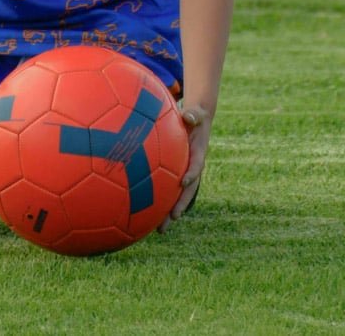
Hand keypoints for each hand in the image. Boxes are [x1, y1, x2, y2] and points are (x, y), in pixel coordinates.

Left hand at [160, 104, 210, 229]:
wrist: (197, 123)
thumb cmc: (193, 118)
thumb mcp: (195, 115)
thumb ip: (193, 115)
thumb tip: (188, 115)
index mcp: (198, 154)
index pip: (196, 165)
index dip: (191, 173)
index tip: (183, 181)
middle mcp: (192, 168)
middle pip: (188, 190)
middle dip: (181, 204)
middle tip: (173, 218)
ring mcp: (185, 174)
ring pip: (178, 196)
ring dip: (170, 212)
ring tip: (160, 230)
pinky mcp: (176, 177)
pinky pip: (169, 191)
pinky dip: (161, 204)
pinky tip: (147, 217)